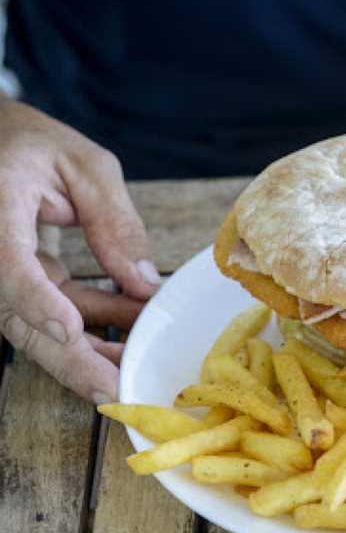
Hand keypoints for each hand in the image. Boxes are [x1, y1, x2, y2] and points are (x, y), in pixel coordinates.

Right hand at [0, 98, 159, 401]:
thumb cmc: (34, 144)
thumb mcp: (86, 166)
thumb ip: (114, 220)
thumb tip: (145, 281)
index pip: (7, 265)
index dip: (36, 300)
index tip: (69, 328)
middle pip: (19, 317)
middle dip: (70, 357)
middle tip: (114, 388)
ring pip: (36, 327)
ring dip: (89, 350)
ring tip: (138, 365)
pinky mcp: (16, 281)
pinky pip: (51, 312)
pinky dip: (94, 323)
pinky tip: (136, 326)